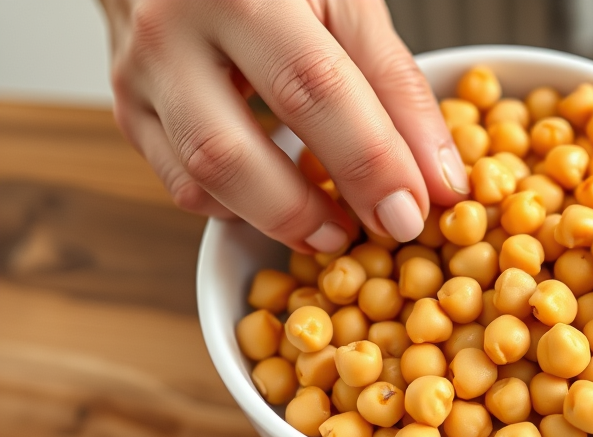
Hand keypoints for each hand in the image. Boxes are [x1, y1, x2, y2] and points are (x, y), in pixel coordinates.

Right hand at [98, 0, 468, 251]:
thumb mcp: (347, 3)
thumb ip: (397, 89)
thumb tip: (439, 182)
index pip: (313, 87)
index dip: (370, 160)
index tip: (415, 211)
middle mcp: (169, 30)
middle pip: (232, 151)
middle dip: (313, 210)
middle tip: (374, 232)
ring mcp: (138, 74)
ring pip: (200, 178)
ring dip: (277, 220)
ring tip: (334, 229)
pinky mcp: (129, 109)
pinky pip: (181, 183)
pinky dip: (239, 207)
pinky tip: (280, 202)